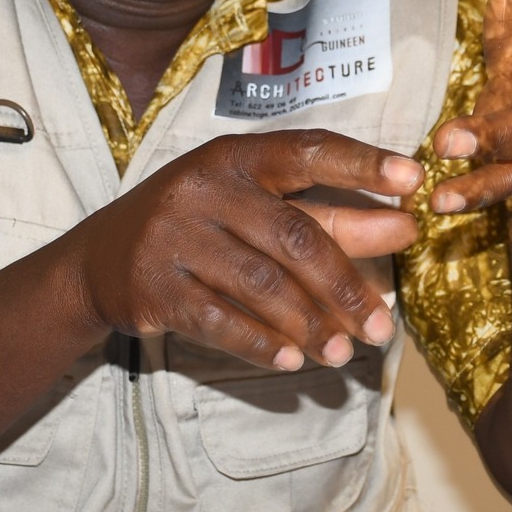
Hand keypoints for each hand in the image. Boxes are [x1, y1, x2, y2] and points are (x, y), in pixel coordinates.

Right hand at [70, 130, 423, 369]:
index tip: (413, 181)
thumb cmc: (197, 225)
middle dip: (346, 284)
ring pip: (262, 284)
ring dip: (311, 325)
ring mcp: (176, 237)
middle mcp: (205, 188)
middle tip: (386, 324)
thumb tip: (402, 227)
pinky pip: (219, 320)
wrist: (98, 261)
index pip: (307, 151)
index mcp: (236, 157)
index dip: (362, 164)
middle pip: (294, 235)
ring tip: (346, 353)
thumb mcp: (253, 207)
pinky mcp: (155, 286)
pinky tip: (292, 361)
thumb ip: (328, 216)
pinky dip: (260, 343)